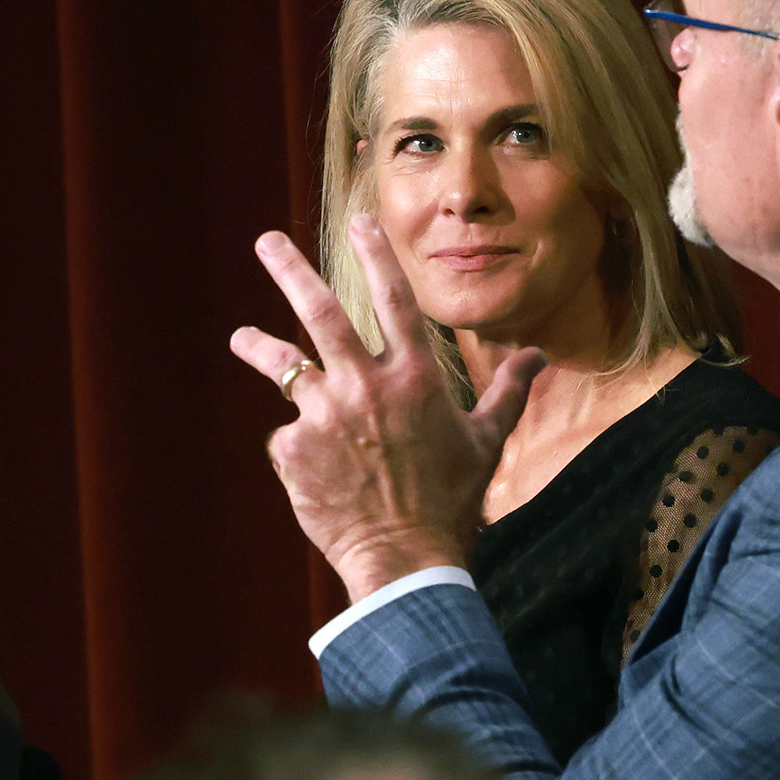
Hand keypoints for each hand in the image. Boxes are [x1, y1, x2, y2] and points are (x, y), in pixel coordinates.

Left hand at [230, 215, 542, 602]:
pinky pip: (288, 435)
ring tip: (240, 336)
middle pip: (319, 313)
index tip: (358, 221)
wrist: (403, 558)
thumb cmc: (451, 501)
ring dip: (258, 346)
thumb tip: (539, 357)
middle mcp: (365, 386)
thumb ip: (507, 392)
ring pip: (283, 366)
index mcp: (413, 377)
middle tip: (267, 241)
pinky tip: (313, 471)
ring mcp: (325, 415)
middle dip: (290, 271)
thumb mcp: (486, 441)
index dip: (376, 255)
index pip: (394, 299)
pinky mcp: (293, 449)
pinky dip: (297, 444)